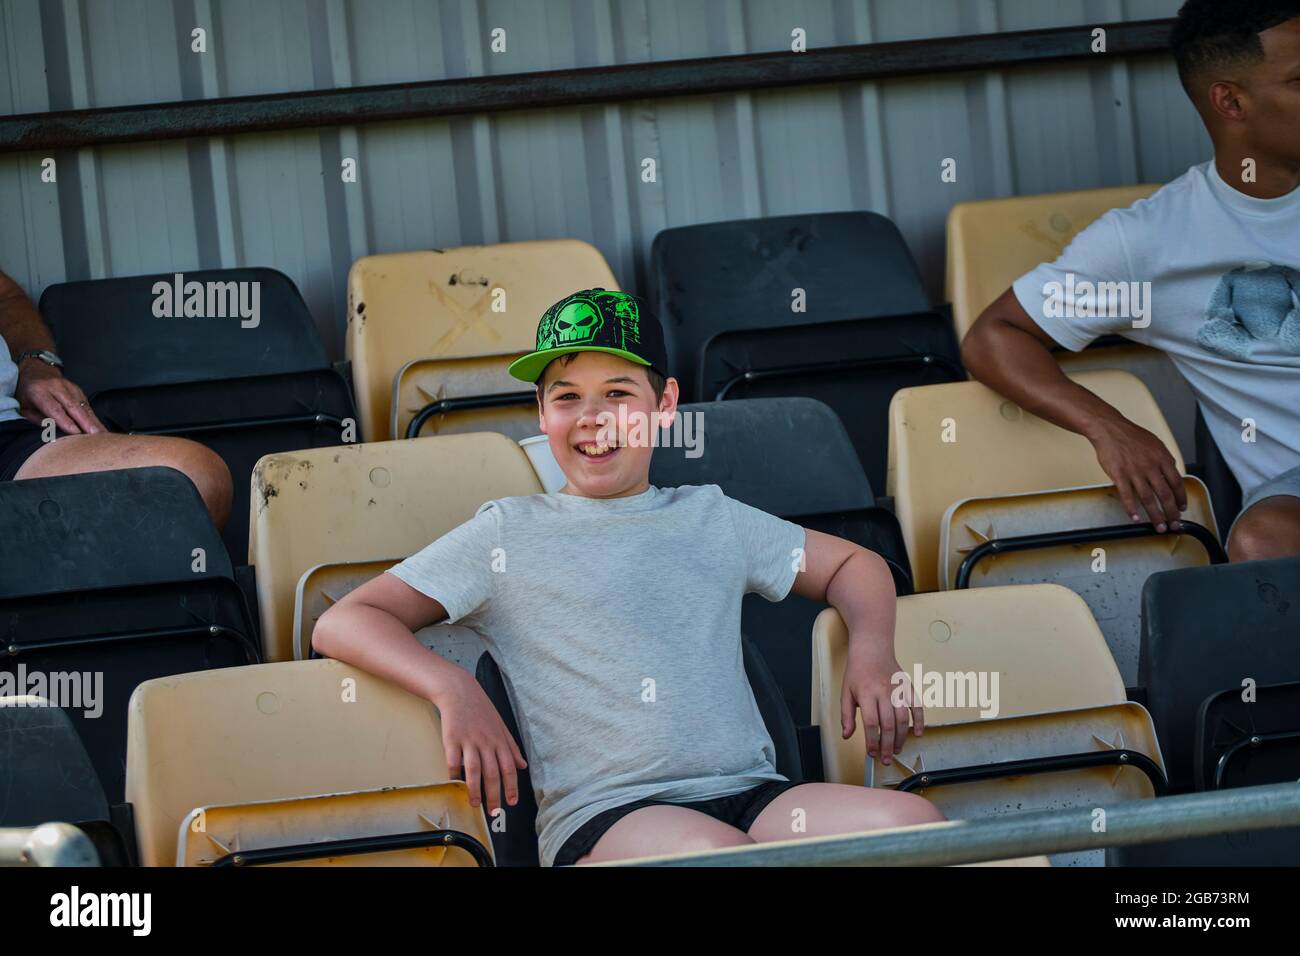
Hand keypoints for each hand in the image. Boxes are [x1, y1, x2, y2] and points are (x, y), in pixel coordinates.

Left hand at [16, 360, 105, 433]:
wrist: (37, 370)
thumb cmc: (28, 392)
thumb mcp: (25, 406)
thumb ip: (38, 419)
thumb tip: (53, 431)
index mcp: (39, 391)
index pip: (54, 408)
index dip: (66, 421)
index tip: (76, 433)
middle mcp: (56, 387)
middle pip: (73, 406)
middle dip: (85, 422)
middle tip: (95, 434)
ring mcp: (70, 387)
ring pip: (83, 406)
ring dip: (94, 420)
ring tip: (103, 433)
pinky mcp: (78, 390)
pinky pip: (87, 405)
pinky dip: (94, 417)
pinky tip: (100, 427)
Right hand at [430, 667, 527, 817]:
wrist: (459, 692)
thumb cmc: (481, 710)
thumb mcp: (501, 727)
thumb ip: (512, 747)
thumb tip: (523, 765)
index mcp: (499, 740)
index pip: (509, 768)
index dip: (511, 786)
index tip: (512, 802)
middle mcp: (486, 742)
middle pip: (492, 773)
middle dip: (494, 795)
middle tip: (493, 811)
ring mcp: (469, 741)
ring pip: (474, 771)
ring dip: (475, 790)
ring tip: (475, 804)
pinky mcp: (452, 739)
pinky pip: (453, 762)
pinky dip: (454, 775)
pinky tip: (455, 785)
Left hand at [840, 643, 923, 765]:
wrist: (872, 649)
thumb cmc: (858, 671)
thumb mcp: (845, 692)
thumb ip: (846, 715)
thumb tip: (847, 735)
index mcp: (866, 693)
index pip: (870, 723)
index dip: (872, 741)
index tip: (872, 753)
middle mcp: (883, 692)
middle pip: (888, 724)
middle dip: (887, 745)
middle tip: (886, 758)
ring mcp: (897, 689)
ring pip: (903, 718)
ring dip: (901, 737)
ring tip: (896, 749)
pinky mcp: (908, 687)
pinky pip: (917, 706)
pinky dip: (919, 721)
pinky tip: (917, 733)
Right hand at [1086, 415, 1185, 531]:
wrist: (1109, 429)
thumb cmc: (1130, 436)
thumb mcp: (1155, 444)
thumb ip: (1164, 460)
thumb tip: (1172, 473)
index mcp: (1162, 458)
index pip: (1176, 483)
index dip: (1181, 498)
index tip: (1181, 508)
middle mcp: (1151, 467)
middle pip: (1165, 494)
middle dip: (1171, 513)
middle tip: (1174, 524)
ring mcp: (1135, 472)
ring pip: (1148, 498)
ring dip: (1155, 515)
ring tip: (1158, 527)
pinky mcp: (1119, 475)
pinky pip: (1127, 496)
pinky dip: (1131, 509)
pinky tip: (1135, 518)